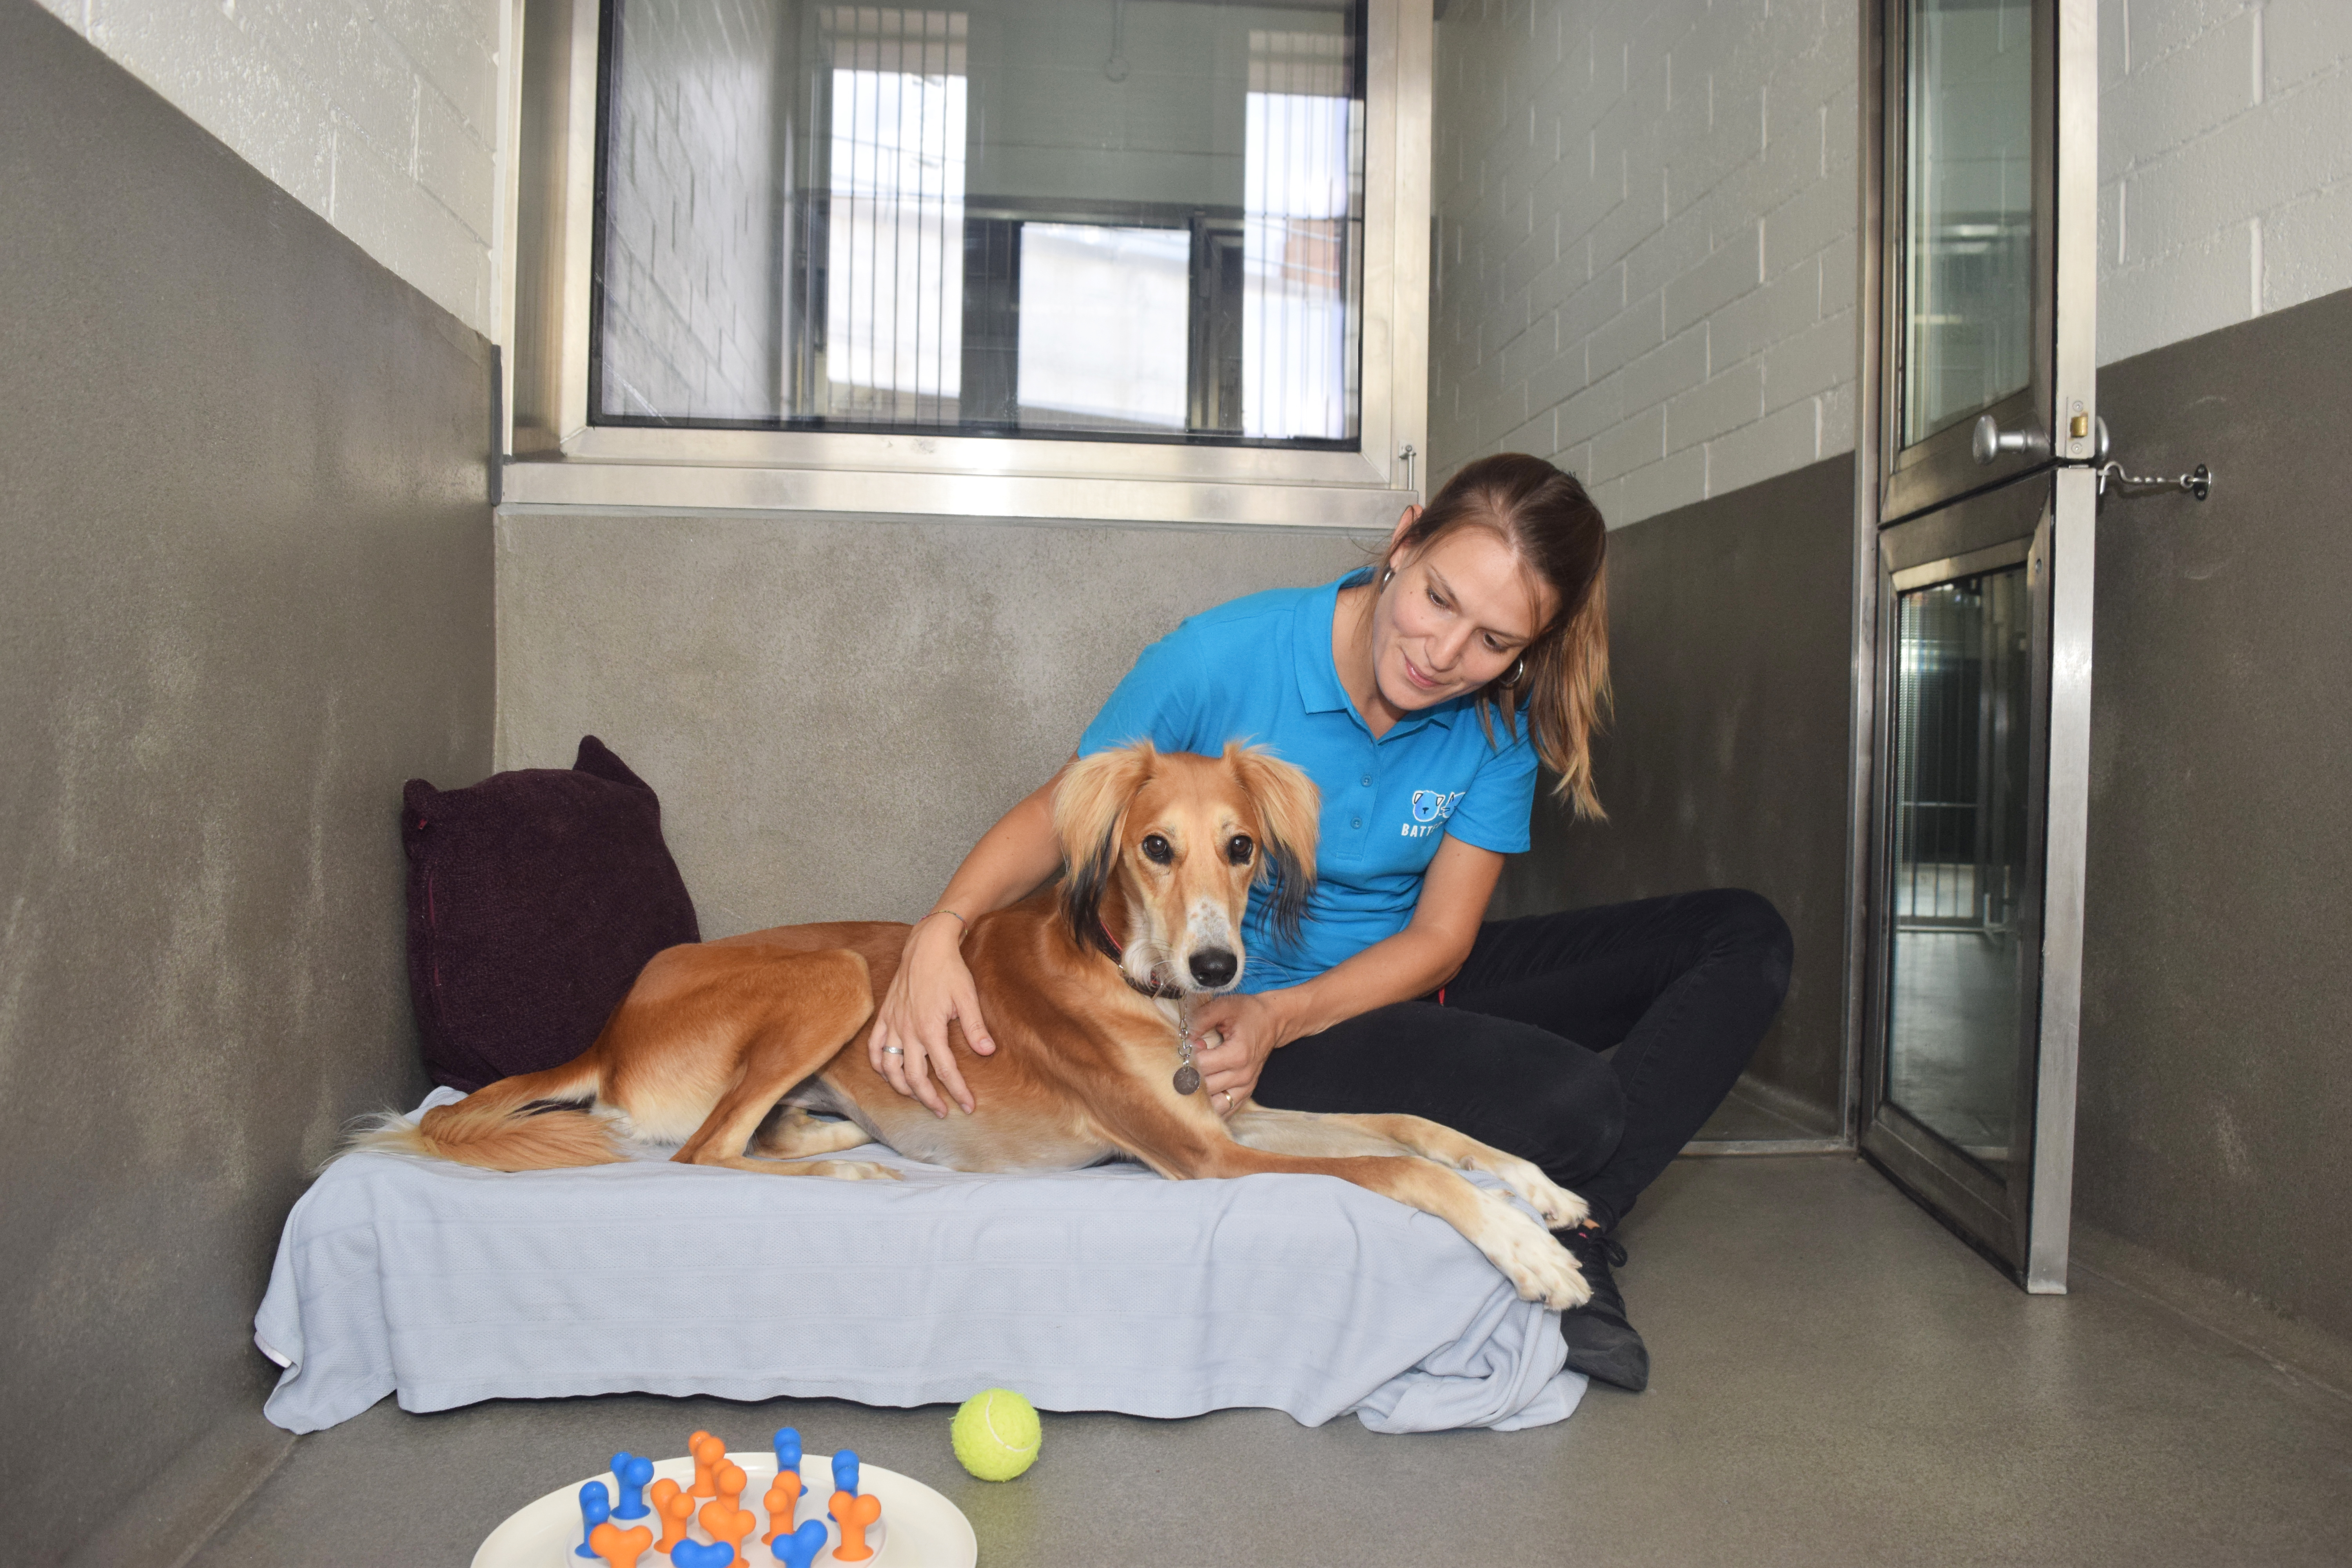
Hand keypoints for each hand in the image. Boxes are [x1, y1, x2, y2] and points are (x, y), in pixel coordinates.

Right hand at [867, 915, 994, 1115]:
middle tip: (942, 1111)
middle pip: (914, 1077)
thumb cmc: (949, 970)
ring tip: (917, 1097)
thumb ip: (975, 1027)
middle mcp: (907, 1030)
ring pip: (890, 1068)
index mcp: (930, 1028)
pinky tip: (888, 1074)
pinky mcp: (884, 1017)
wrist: (926, 945)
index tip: (967, 1106)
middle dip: (928, 1099)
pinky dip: (879, 1065)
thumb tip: (987, 1052)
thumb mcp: (968, 997)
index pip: (944, 1070)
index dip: (957, 1091)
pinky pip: (875, 1049)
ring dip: (903, 1088)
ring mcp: (893, 1024)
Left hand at [1184, 991, 1292, 1115]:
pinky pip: (1225, 1110)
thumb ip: (1200, 1020)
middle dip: (1188, 1076)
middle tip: (1184, 1062)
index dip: (1186, 1058)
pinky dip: (1210, 1106)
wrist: (1273, 1021)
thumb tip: (1181, 1038)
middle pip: (1204, 1088)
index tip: (1185, 1047)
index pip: (1201, 1067)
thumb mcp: (1223, 1006)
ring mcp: (1245, 1088)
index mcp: (1238, 1054)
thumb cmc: (1247, 1013)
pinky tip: (1202, 1093)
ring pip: (1213, 1105)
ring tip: (1192, 1078)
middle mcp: (1243, 1076)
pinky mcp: (1246, 1094)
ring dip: (1198, 1095)